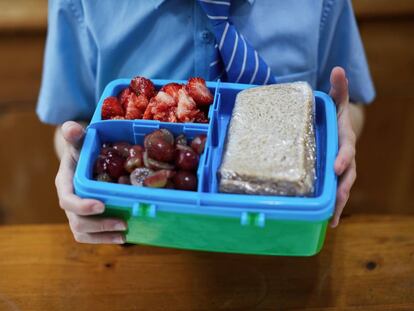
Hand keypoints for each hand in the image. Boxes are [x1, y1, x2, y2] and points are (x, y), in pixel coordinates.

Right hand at [55, 121, 126, 242]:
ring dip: (103, 236)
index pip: (67, 200)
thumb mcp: (80, 142)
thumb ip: (76, 136)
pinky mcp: (87, 219)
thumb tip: (71, 127)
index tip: (101, 205)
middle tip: (122, 222)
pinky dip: (105, 239)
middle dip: (99, 225)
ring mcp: (77, 213)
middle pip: (77, 221)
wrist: (83, 160)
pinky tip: (124, 237)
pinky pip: (91, 235)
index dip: (82, 205)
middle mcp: (69, 201)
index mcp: (65, 184)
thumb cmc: (83, 150)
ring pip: (83, 232)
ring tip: (124, 234)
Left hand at [329, 67, 356, 227]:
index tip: (336, 166)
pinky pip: (335, 193)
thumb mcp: (336, 102)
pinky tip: (329, 222)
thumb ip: (338, 89)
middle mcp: (346, 158)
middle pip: (347, 175)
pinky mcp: (334, 178)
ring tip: (333, 219)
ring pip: (343, 188)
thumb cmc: (335, 115)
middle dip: (343, 189)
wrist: (339, 127)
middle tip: (337, 202)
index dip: (343, 158)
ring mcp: (342, 170)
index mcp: (345, 140)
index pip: (346, 150)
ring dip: (339, 204)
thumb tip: (338, 68)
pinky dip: (334, 207)